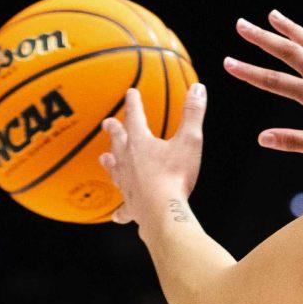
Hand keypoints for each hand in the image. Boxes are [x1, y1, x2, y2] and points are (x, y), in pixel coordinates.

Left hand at [100, 83, 206, 228]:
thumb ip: (193, 113)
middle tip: (107, 122)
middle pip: (118, 142)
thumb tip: (197, 88)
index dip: (133, 103)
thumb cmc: (175, 175)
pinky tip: (115, 216)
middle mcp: (128, 161)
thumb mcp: (189, 140)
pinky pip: (123, 208)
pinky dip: (120, 211)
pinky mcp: (131, 205)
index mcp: (140, 143)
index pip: (135, 117)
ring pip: (115, 170)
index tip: (130, 92)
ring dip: (110, 162)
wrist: (162, 211)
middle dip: (114, 129)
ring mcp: (127, 184)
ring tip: (105, 158)